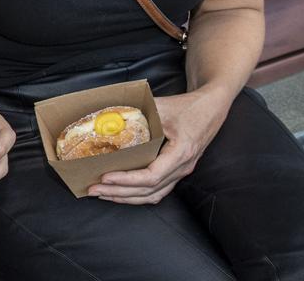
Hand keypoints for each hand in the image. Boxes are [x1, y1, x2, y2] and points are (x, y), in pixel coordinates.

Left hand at [89, 88, 231, 203]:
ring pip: (153, 194)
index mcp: (181, 152)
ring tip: (101, 194)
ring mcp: (181, 172)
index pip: (151, 175)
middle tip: (92, 189)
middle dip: (118, 192)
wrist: (211, 108)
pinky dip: (137, 194)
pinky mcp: (177, 171)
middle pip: (149, 190)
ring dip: (126, 197)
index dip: (127, 180)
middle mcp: (183, 167)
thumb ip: (136, 111)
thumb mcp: (162, 106)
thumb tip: (106, 115)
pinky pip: (158, 190)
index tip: (105, 177)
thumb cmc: (188, 106)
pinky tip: (120, 192)